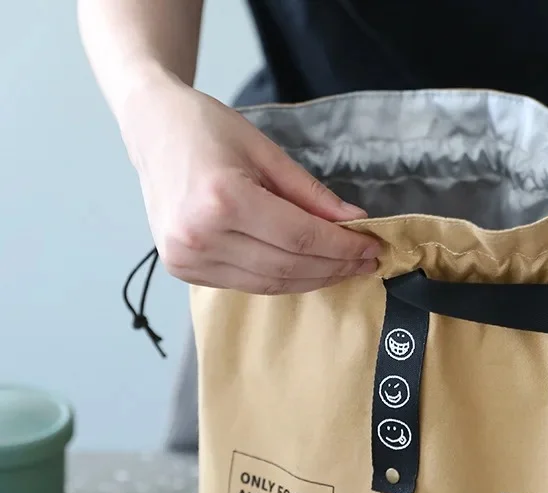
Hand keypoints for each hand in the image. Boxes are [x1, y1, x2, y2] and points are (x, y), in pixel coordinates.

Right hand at [120, 75, 380, 293]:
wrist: (151, 129)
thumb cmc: (207, 130)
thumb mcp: (266, 152)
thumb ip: (311, 193)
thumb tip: (355, 223)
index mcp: (220, 199)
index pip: (300, 238)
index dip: (342, 248)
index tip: (373, 248)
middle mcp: (200, 236)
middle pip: (287, 267)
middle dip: (334, 268)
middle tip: (366, 262)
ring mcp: (187, 259)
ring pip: (269, 284)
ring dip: (313, 280)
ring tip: (343, 269)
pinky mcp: (184, 271)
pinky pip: (248, 285)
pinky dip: (283, 280)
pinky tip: (307, 270)